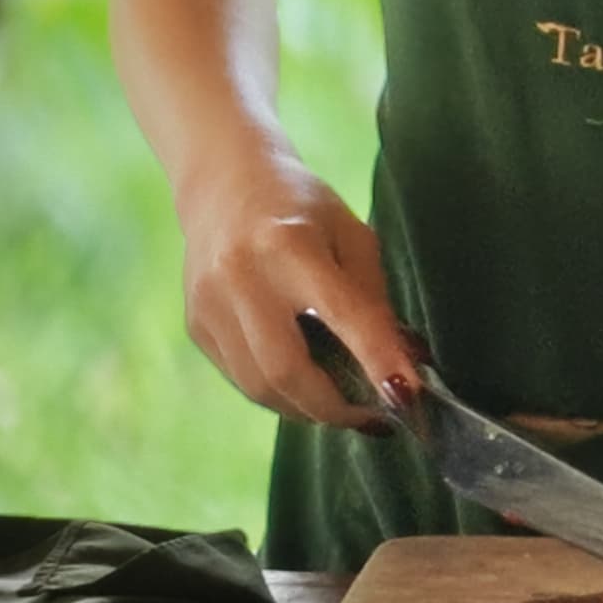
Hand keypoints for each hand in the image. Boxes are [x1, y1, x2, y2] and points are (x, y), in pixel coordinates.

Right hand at [174, 152, 417, 430]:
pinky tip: (303, 385)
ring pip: (259, 386)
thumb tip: (403, 365)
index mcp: (290, 246)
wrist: (224, 184)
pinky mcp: (195, 325)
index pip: (344, 315)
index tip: (407, 398)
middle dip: (334, 408)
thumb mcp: (352, 235)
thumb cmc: (303, 208)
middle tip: (371, 417)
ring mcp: (210, 305)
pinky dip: (278, 392)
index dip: (378, 360)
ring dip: (306, 409)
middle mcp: (241, 278)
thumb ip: (373, 299)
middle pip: (287, 370)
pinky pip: (241, 378)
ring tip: (341, 406)